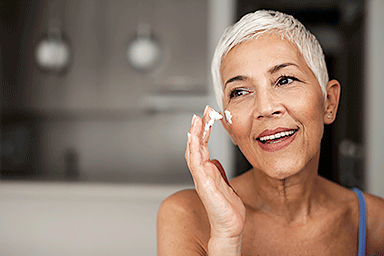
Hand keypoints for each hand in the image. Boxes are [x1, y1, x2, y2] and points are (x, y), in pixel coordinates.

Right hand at [185, 106, 245, 250]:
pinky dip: (194, 149)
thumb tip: (214, 160)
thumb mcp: (225, 183)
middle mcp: (202, 172)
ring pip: (193, 151)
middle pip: (196, 145)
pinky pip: (196, 163)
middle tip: (202, 112)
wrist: (230, 226)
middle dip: (198, 128)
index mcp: (208, 171)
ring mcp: (201, 177)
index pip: (202, 146)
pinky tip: (194, 138)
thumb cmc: (228, 208)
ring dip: (194, 134)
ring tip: (197, 120)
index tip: (208, 117)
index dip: (203, 131)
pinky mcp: (203, 184)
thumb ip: (218, 171)